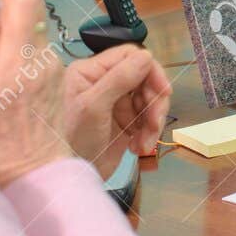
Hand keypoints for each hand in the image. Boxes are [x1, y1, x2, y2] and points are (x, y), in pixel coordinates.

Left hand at [62, 45, 172, 179]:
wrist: (71, 180)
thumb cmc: (72, 141)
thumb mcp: (93, 108)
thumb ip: (119, 79)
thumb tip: (146, 55)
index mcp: (90, 71)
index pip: (130, 56)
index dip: (151, 71)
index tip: (164, 92)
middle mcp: (104, 82)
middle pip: (145, 79)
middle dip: (154, 102)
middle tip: (154, 125)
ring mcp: (115, 102)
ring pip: (150, 100)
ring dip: (153, 121)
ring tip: (145, 144)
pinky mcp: (125, 121)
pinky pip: (148, 118)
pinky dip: (148, 133)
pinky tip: (138, 147)